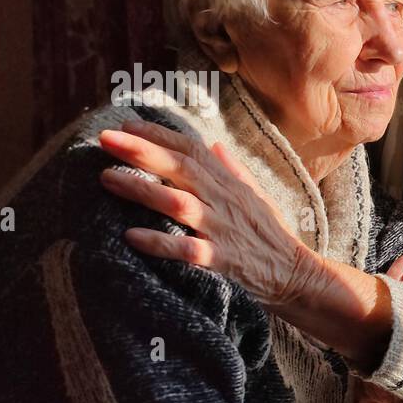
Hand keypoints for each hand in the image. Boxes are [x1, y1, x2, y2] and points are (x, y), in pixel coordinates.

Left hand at [97, 119, 313, 305]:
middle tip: (105, 140)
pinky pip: (188, 249)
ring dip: (143, 189)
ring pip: (179, 203)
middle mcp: (225, 201)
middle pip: (181, 168)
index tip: (125, 125)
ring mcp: (224, 230)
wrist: (297, 276)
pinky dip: (160, 242)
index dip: (159, 135)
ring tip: (107, 179)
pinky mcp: (224, 260)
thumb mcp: (259, 196)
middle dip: (142, 151)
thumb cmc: (274, 237)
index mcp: (230, 184)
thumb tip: (214, 144)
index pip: (192, 149)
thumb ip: (234, 170)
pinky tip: (131, 236)